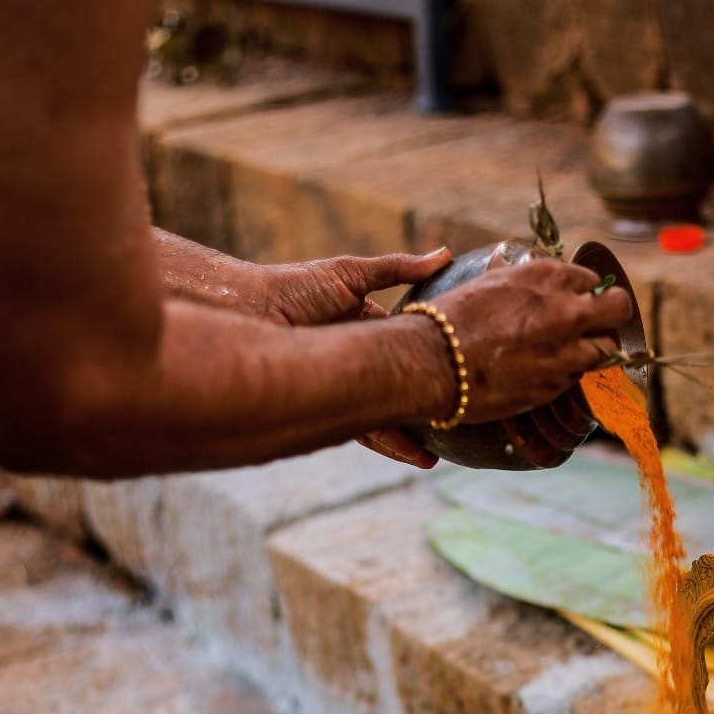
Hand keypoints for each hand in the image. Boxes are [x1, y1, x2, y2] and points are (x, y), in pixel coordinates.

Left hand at [257, 249, 452, 468]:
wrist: (247, 311)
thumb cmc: (291, 287)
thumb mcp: (351, 274)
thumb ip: (398, 269)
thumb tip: (444, 255)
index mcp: (365, 327)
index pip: (409, 347)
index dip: (436, 361)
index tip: (465, 375)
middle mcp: (356, 358)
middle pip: (400, 387)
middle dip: (427, 407)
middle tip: (459, 423)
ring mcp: (343, 384)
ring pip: (384, 413)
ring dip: (409, 437)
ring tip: (435, 458)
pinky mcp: (328, 404)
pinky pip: (362, 427)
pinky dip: (387, 441)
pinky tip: (411, 455)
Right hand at [419, 259, 631, 425]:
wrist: (433, 361)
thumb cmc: (453, 317)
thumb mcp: (496, 282)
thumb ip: (533, 284)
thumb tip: (551, 290)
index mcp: (549, 276)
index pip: (591, 279)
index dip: (583, 292)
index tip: (577, 300)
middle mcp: (566, 310)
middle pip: (617, 309)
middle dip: (610, 315)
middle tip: (595, 323)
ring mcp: (565, 350)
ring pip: (604, 350)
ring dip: (590, 349)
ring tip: (564, 352)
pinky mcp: (556, 384)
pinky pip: (575, 377)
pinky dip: (565, 373)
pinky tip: (539, 370)